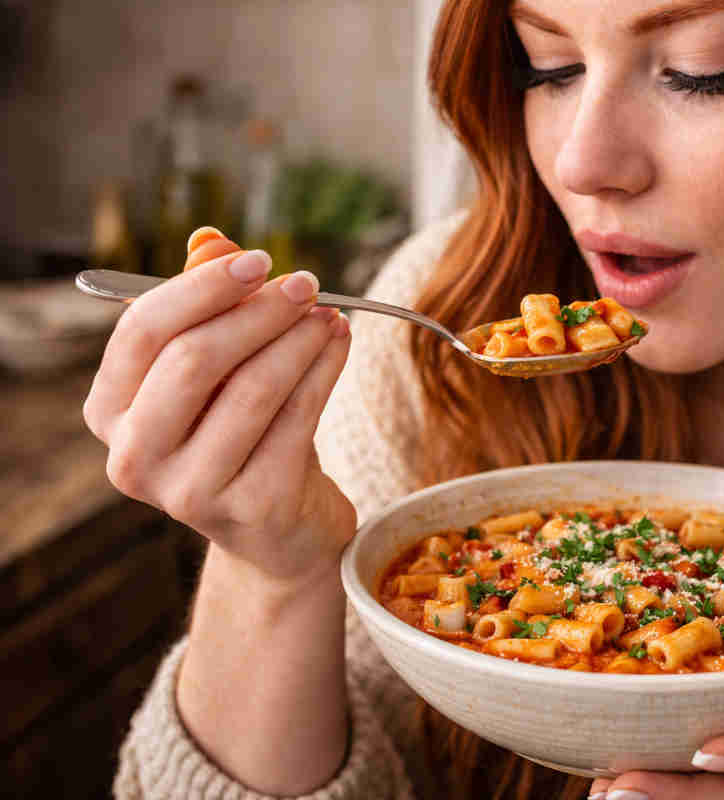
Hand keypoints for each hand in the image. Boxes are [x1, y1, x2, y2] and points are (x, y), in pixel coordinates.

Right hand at [83, 227, 356, 588]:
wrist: (280, 530)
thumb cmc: (243, 435)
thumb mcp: (218, 371)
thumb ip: (208, 305)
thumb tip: (211, 240)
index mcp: (110, 413)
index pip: (142, 332)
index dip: (202, 287)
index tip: (257, 260)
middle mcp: (135, 457)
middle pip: (194, 359)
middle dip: (259, 312)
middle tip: (306, 284)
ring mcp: (191, 490)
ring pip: (253, 388)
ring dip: (300, 339)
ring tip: (330, 315)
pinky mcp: (253, 506)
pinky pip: (297, 418)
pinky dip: (325, 370)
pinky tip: (341, 344)